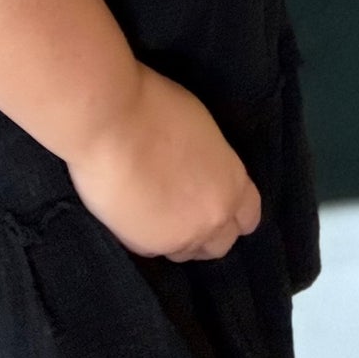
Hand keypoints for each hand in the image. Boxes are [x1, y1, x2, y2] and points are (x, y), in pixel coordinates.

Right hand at [66, 63, 260, 261]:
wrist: (110, 121)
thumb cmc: (153, 106)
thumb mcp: (199, 130)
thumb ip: (209, 163)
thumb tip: (199, 173)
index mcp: (232, 182)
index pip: (248, 216)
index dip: (232, 210)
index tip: (213, 200)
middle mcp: (214, 216)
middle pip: (220, 243)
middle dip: (205, 230)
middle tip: (180, 207)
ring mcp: (182, 237)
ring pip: (186, 251)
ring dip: (175, 235)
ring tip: (152, 206)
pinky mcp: (147, 246)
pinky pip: (152, 249)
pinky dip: (144, 234)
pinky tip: (130, 208)